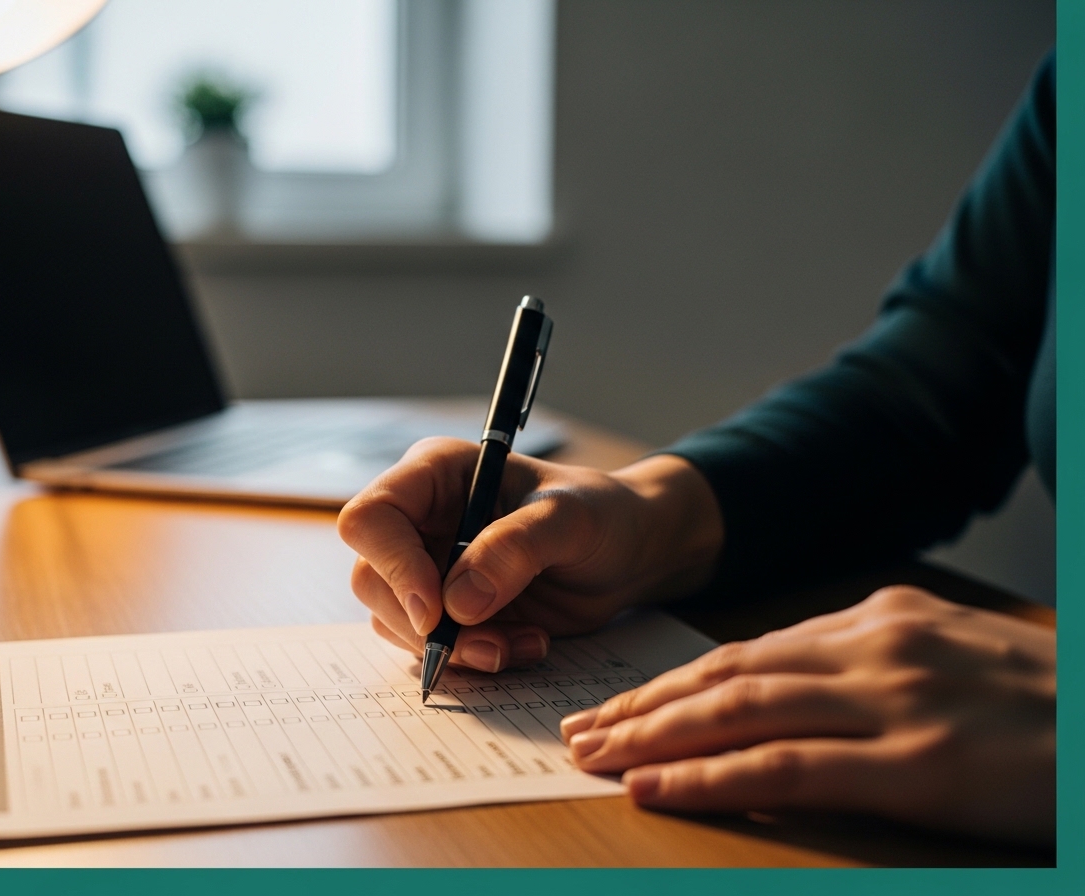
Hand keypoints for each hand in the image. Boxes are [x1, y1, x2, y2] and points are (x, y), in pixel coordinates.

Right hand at [337, 438, 722, 672]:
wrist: (628, 553)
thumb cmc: (601, 514)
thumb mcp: (570, 519)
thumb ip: (516, 548)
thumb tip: (456, 602)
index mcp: (434, 475)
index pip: (372, 517)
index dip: (391, 564)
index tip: (436, 609)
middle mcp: (419, 520)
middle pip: (371, 578)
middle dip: (424, 624)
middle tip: (490, 644)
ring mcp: (428, 567)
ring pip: (395, 621)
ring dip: (454, 649)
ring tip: (519, 645)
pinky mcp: (446, 611)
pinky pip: (431, 647)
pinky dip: (474, 660)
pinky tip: (524, 645)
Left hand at [560, 587, 1055, 845]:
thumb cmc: (1046, 703)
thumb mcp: (952, 659)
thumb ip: (870, 667)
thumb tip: (788, 690)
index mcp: (880, 618)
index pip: (749, 650)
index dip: (674, 681)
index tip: (620, 705)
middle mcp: (875, 646)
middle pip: (729, 673)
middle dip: (645, 704)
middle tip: (581, 729)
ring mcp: (895, 701)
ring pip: (742, 710)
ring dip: (657, 734)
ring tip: (595, 755)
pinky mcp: (919, 763)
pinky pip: (788, 767)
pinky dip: (712, 777)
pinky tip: (658, 788)